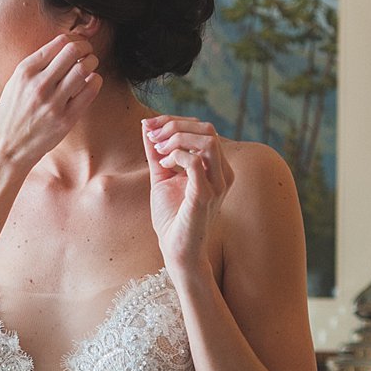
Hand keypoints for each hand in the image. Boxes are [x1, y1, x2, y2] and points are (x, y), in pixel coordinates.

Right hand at [0, 34, 100, 172]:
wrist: (6, 149)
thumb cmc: (9, 116)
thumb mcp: (15, 84)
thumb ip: (36, 67)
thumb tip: (62, 49)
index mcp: (25, 71)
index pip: (59, 42)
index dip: (75, 39)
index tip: (78, 42)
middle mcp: (39, 84)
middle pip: (74, 51)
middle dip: (86, 48)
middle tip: (88, 52)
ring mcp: (53, 102)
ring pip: (84, 69)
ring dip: (92, 63)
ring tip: (90, 66)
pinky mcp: (66, 119)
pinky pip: (90, 91)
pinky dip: (95, 81)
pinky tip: (91, 82)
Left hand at [142, 114, 233, 275]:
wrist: (176, 249)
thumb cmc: (171, 217)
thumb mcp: (161, 176)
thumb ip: (157, 152)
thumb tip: (147, 125)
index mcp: (216, 167)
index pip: (203, 128)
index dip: (174, 120)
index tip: (150, 126)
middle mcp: (222, 173)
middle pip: (207, 129)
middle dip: (174, 126)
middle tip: (153, 137)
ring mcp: (217, 184)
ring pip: (207, 140)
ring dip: (177, 138)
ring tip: (159, 150)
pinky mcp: (206, 195)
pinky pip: (195, 162)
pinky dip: (176, 155)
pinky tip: (165, 163)